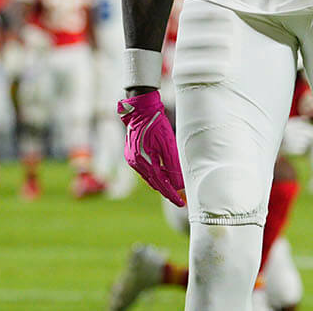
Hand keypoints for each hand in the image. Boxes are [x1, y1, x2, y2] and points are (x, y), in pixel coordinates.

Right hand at [119, 90, 184, 206]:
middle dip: (167, 191)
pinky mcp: (132, 154)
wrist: (141, 109)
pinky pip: (145, 170)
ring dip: (161, 182)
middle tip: (180, 199)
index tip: (181, 203)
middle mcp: (135, 162)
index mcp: (143, 161)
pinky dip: (155, 174)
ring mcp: (132, 159)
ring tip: (174, 188)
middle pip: (154, 182)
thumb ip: (172, 165)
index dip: (171, 194)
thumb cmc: (156, 124)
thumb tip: (178, 184)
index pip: (160, 183)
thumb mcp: (168, 144)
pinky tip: (164, 174)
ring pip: (149, 177)